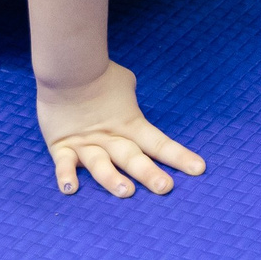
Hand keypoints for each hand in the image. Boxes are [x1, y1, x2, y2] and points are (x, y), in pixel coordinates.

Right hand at [36, 60, 203, 197]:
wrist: (69, 67)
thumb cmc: (101, 74)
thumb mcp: (126, 86)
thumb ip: (131, 103)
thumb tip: (130, 103)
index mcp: (131, 124)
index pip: (159, 143)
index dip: (179, 157)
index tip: (199, 169)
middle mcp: (110, 138)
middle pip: (133, 158)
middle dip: (150, 173)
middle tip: (165, 188)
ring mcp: (86, 144)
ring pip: (101, 164)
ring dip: (113, 179)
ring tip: (126, 192)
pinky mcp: (61, 145)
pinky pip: (63, 163)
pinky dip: (66, 175)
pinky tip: (71, 189)